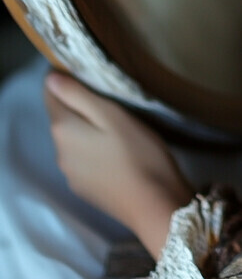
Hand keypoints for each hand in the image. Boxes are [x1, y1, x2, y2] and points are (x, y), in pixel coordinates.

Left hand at [44, 72, 193, 258]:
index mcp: (64, 130)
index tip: (91, 74)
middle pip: (62, 118)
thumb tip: (50, 79)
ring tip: (118, 123)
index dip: (67, 80)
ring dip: (88, 127)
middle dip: (80, 105)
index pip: (51, 95)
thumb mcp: (113, 116)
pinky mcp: (85, 187)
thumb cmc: (139, 153)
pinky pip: (82, 157)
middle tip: (113, 97)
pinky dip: (94, 148)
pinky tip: (118, 149)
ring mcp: (71, 173)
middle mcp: (60, 152)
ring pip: (73, 139)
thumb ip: (79, 96)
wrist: (154, 204)